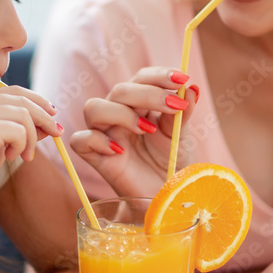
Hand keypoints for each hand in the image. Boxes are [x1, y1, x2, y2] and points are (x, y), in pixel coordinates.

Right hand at [0, 85, 60, 202]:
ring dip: (31, 138)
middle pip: (22, 99)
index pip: (14, 91)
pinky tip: (11, 158)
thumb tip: (48, 122)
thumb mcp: (0, 143)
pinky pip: (20, 131)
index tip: (52, 115)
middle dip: (44, 116)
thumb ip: (19, 129)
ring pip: (24, 114)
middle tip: (56, 133)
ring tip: (24, 156)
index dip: (37, 101)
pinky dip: (22, 146)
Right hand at [68, 68, 196, 195]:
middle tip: (174, 107)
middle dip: (148, 94)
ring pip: (93, 108)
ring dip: (121, 114)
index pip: (141, 78)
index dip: (158, 75)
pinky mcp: (94, 157)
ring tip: (146, 129)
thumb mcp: (181, 136)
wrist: (166, 197)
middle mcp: (118, 114)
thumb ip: (183, 113)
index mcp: (139, 104)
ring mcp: (104, 134)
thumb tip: (192, 88)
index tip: (181, 80)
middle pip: (119, 90)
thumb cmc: (171, 164)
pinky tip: (119, 151)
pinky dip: (97, 141)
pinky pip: (80, 140)